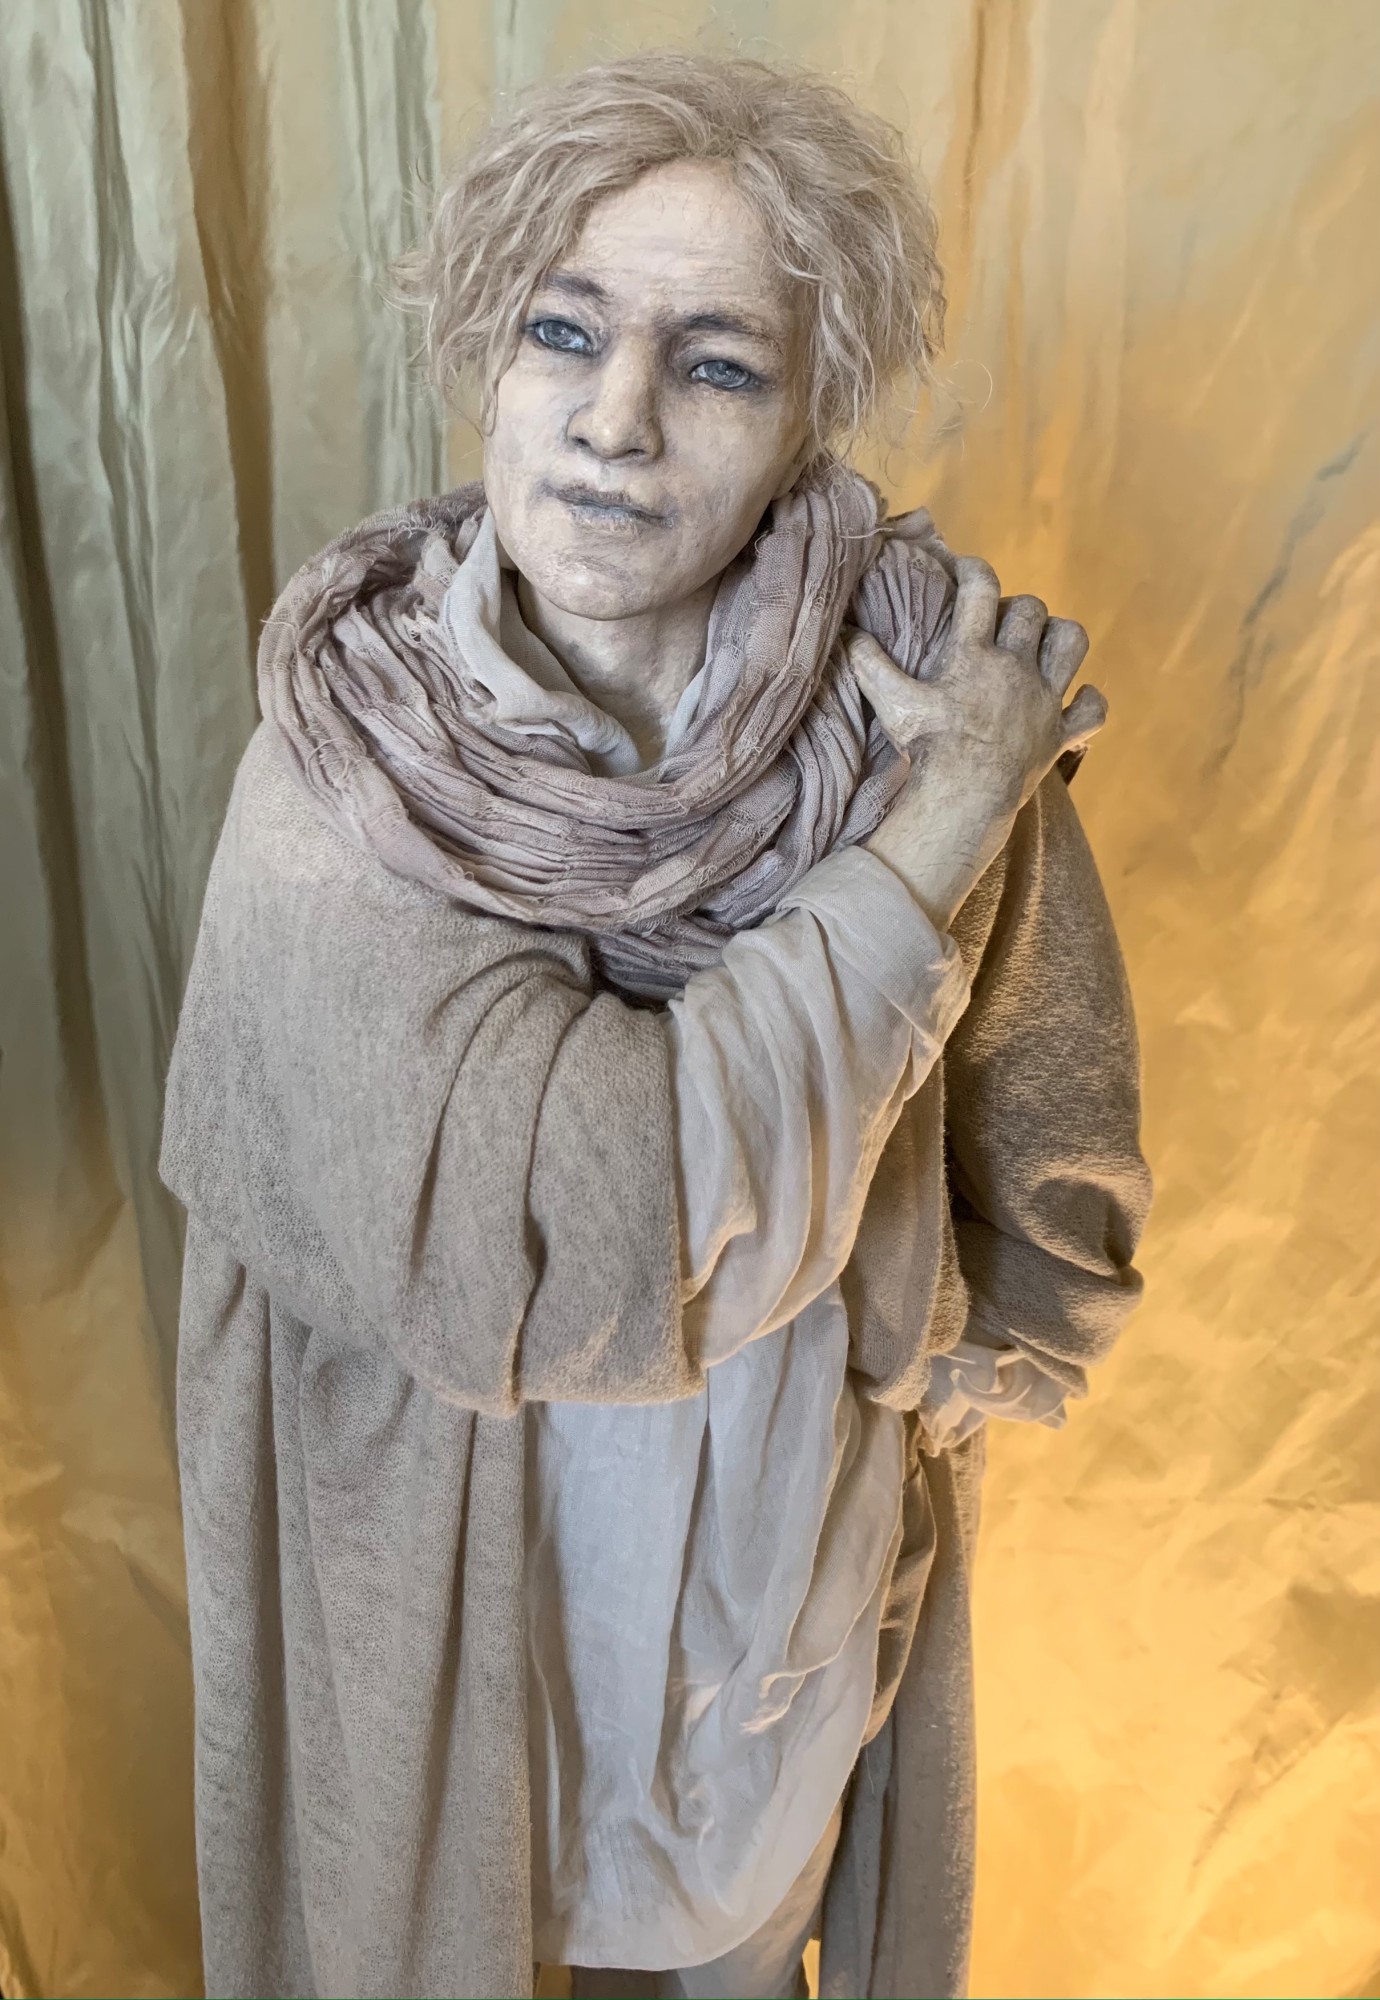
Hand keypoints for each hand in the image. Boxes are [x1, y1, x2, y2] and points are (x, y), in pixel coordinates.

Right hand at [847, 557, 1105, 813]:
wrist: (966, 797)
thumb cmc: (928, 749)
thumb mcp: (892, 703)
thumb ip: (868, 664)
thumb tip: (846, 633)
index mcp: (974, 654)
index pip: (981, 590)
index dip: (974, 571)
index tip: (965, 570)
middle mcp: (1015, 668)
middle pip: (1031, 610)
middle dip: (1017, 608)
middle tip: (1000, 623)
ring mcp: (1045, 700)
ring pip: (1072, 643)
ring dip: (1059, 637)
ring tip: (1041, 646)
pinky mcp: (1061, 734)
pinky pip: (1092, 709)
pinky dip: (1088, 701)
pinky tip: (1073, 700)